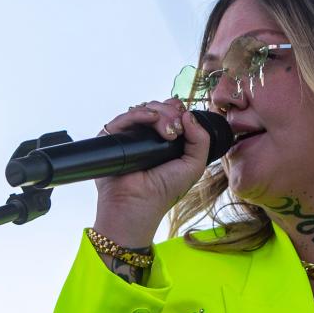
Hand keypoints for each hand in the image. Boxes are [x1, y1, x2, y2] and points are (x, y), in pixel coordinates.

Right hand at [93, 98, 210, 240]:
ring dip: (160, 114)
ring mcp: (129, 135)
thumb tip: (188, 114)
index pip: (171, 113)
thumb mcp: (194, 165)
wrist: (138, 204)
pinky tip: (152, 118)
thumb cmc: (165, 190)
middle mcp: (146, 135)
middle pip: (159, 108)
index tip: (184, 121)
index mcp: (165, 140)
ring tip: (168, 132)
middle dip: (171, 113)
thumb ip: (201, 140)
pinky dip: (140, 113)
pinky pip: (124, 117)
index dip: (178, 111)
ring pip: (144, 110)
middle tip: (176, 130)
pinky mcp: (112, 137)